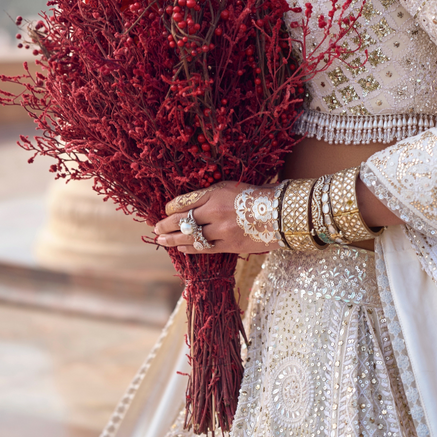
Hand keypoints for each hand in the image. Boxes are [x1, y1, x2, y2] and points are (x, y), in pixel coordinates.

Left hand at [154, 182, 280, 254]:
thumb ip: (210, 194)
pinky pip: (205, 249)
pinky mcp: (229, 245)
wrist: (279, 213)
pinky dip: (191, 249)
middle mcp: (215, 212)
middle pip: (182, 221)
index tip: (165, 211)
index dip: (170, 208)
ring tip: (162, 240)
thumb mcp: (231, 186)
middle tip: (156, 228)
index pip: (184, 202)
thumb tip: (190, 203)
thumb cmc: (257, 195)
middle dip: (166, 225)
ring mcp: (221, 230)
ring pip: (190, 237)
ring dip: (173, 239)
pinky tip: (182, 249)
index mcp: (214, 194)